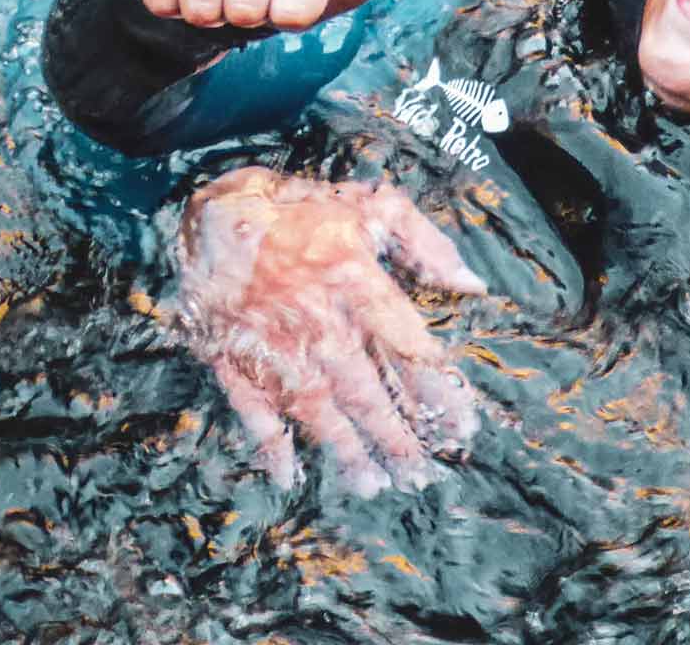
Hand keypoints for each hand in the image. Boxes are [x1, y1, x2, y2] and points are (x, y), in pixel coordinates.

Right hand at [177, 166, 483, 495]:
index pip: (406, 346)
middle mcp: (316, 318)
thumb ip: (425, 243)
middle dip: (396, 437)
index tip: (461, 425)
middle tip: (420, 475)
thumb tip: (471, 283)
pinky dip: (270, 445)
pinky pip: (253, 409)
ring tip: (373, 484)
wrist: (218, 209)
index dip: (437, 390)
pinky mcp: (233, 356)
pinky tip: (288, 475)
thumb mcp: (371, 206)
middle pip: (364, 390)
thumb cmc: (302, 209)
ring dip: (345, 451)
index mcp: (354, 278)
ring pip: (315, 409)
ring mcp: (272, 342)